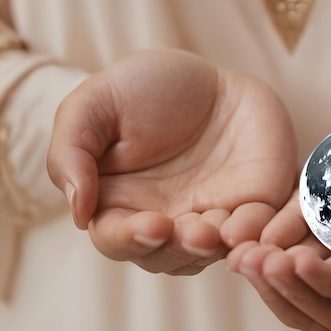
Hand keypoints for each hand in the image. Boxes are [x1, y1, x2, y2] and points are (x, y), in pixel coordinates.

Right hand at [47, 49, 296, 274]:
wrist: (209, 74)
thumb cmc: (145, 88)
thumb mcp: (95, 105)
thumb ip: (73, 153)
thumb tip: (76, 211)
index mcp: (123, 203)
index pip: (119, 239)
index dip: (132, 238)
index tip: (152, 224)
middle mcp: (168, 218)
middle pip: (169, 256)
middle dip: (182, 248)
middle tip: (196, 232)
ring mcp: (212, 214)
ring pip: (214, 251)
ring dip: (219, 248)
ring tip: (223, 232)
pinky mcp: (254, 203)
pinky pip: (258, 230)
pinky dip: (258, 236)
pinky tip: (258, 232)